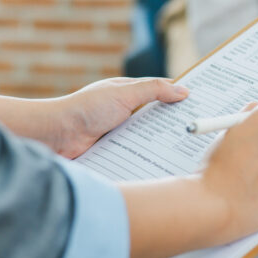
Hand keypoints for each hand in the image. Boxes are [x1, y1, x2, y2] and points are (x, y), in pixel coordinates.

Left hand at [50, 77, 187, 157]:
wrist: (55, 136)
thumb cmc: (86, 108)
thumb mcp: (124, 93)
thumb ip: (154, 90)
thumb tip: (184, 90)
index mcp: (129, 92)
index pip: (161, 91)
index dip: (180, 96)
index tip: (202, 104)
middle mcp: (125, 112)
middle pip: (157, 118)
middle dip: (175, 125)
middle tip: (200, 134)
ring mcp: (119, 133)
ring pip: (148, 139)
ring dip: (161, 145)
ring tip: (186, 155)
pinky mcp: (113, 152)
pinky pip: (135, 155)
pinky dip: (146, 158)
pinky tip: (161, 167)